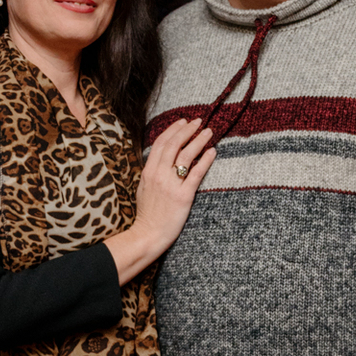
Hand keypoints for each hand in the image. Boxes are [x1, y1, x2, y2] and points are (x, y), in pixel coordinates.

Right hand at [134, 120, 215, 247]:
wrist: (147, 234)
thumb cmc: (147, 214)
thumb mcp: (143, 188)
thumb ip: (151, 173)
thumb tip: (161, 160)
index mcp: (148, 171)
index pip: (162, 143)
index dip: (174, 130)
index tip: (183, 121)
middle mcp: (159, 174)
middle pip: (174, 144)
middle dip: (188, 130)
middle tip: (199, 121)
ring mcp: (171, 185)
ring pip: (186, 155)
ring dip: (198, 140)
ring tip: (208, 132)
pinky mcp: (183, 196)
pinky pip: (196, 173)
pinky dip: (205, 160)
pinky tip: (212, 152)